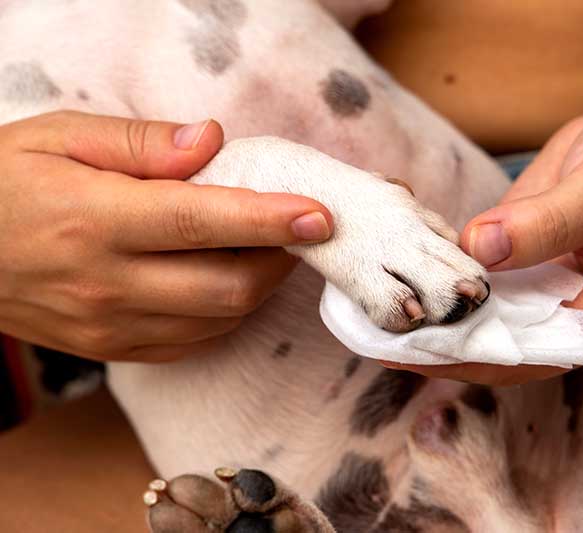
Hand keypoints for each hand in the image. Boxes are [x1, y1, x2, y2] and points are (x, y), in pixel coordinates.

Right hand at [0, 111, 332, 361]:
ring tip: (267, 247)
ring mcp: (111, 326)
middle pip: (227, 287)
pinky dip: (225, 313)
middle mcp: (108, 283)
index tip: (321, 214)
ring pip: (218, 320)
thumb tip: (213, 141)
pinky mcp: (112, 350)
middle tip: (299, 227)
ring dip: (258, 285)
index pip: (203, 222)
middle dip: (281, 260)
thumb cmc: (5, 182)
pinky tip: (225, 278)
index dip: (270, 220)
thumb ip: (140, 142)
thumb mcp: (58, 137)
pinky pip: (193, 342)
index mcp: (96, 219)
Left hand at [388, 97, 582, 384]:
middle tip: (370, 330)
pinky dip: (437, 271)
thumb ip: (548, 222)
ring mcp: (532, 284)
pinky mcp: (511, 253)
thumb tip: (478, 248)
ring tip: (366, 306)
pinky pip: (469, 272)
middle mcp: (559, 312)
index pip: (522, 358)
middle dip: (433, 340)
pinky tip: (396, 263)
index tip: (409, 348)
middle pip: (489, 345)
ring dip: (428, 309)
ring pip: (473, 312)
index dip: (465, 358)